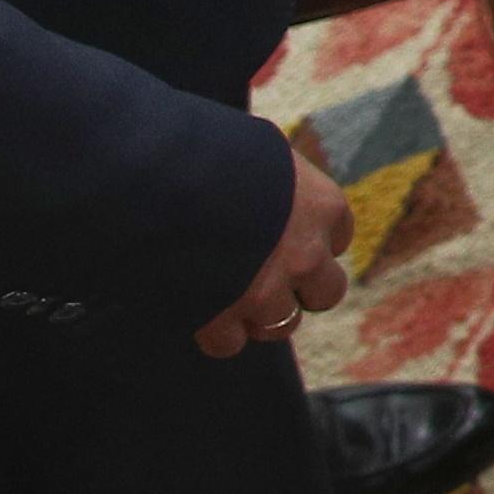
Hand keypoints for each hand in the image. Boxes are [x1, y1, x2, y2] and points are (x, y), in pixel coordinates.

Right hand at [190, 131, 352, 359]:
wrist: (155, 180)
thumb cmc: (206, 150)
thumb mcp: (261, 149)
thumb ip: (278, 178)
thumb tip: (272, 180)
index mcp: (323, 207)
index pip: (338, 239)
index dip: (311, 241)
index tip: (288, 239)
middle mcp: (305, 254)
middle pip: (326, 292)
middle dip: (300, 289)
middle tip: (268, 279)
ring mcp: (266, 291)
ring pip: (282, 325)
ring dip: (259, 316)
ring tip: (230, 295)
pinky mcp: (221, 319)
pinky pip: (230, 343)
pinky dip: (215, 332)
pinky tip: (198, 308)